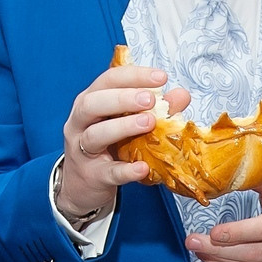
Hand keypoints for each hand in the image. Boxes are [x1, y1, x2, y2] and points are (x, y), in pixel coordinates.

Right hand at [58, 60, 178, 224]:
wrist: (82, 186)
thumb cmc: (107, 147)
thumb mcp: (127, 123)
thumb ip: (155, 108)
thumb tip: (181, 95)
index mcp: (91, 101)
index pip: (108, 81)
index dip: (134, 76)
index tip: (161, 77)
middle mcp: (80, 123)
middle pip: (92, 104)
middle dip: (122, 98)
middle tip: (151, 99)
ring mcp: (82, 150)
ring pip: (94, 135)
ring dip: (122, 126)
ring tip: (149, 122)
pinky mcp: (92, 176)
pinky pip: (108, 172)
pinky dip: (126, 170)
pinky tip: (143, 167)